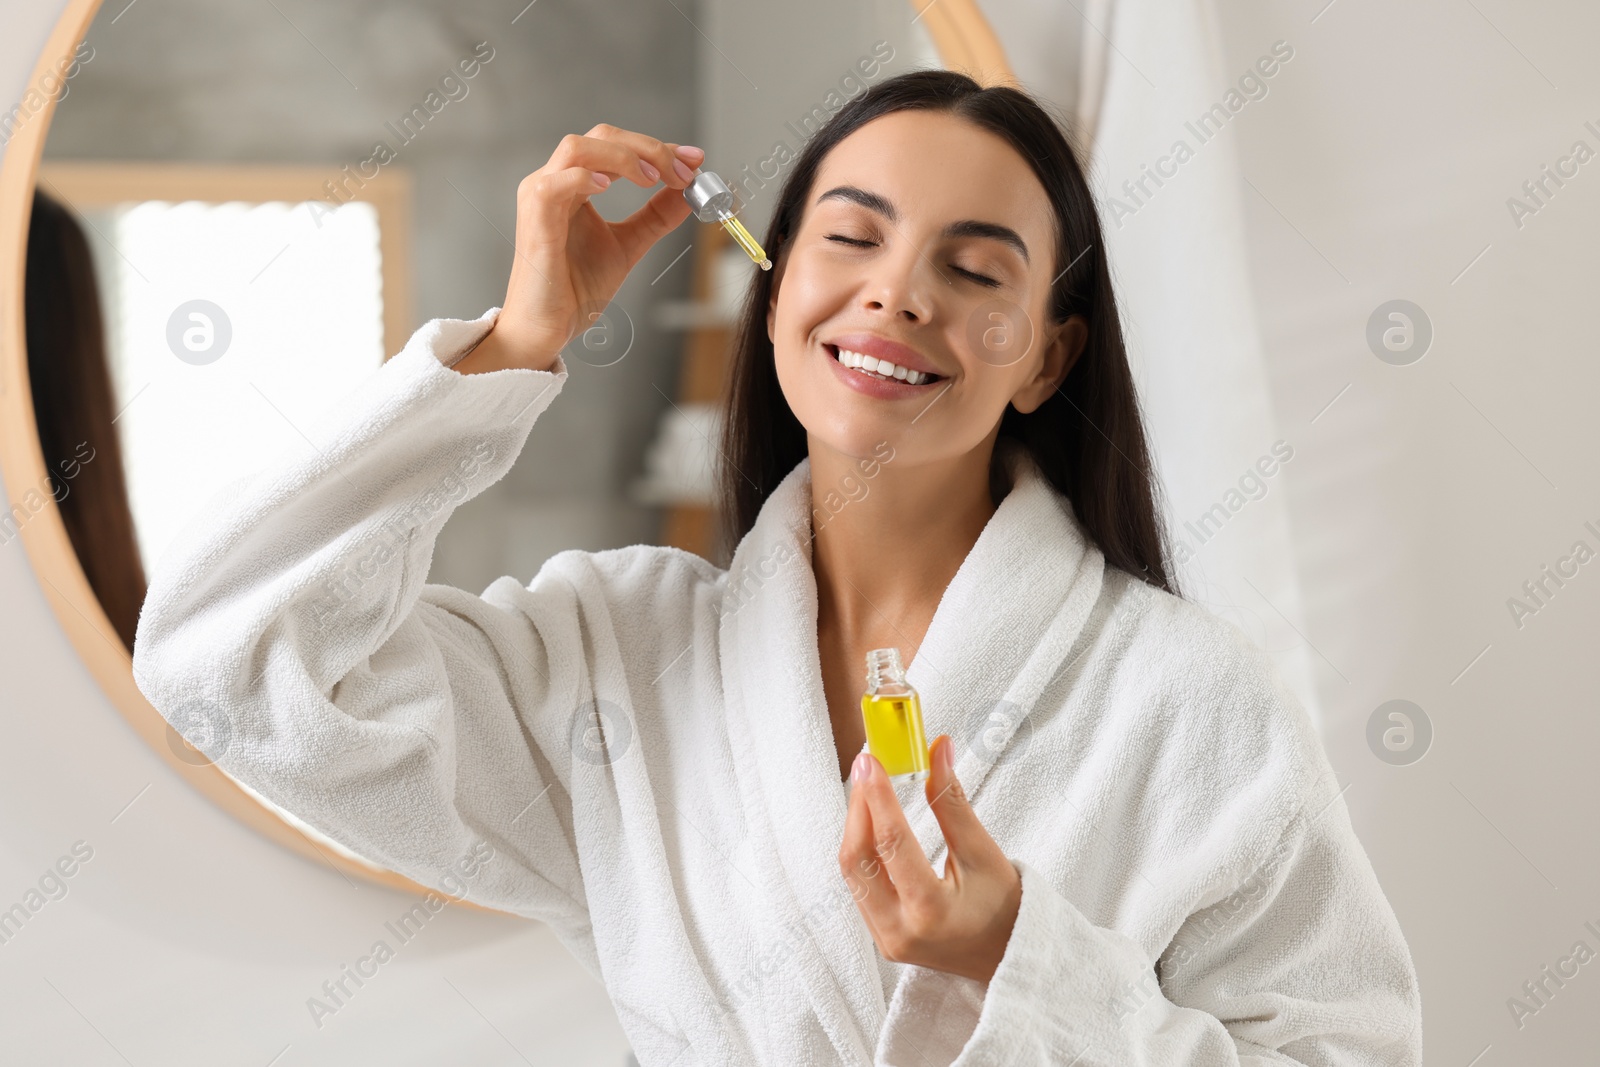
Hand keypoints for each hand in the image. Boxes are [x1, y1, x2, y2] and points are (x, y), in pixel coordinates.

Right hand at [456, 125, 700, 373]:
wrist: (547, 328)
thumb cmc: (575, 289)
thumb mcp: (628, 245)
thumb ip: (656, 217)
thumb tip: (689, 193)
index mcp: (575, 184)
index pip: (617, 146)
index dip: (658, 147)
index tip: (695, 159)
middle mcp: (555, 182)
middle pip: (601, 136)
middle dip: (648, 148)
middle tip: (683, 173)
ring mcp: (540, 197)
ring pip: (577, 148)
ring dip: (622, 156)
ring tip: (654, 178)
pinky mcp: (534, 220)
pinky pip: (554, 184)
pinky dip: (584, 178)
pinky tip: (609, 188)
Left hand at [838, 734, 1022, 983]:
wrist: (1008, 959)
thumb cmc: (1004, 909)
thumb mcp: (983, 853)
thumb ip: (952, 802)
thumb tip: (938, 749)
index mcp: (930, 911)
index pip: (891, 843)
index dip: (878, 796)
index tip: (871, 760)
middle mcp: (899, 930)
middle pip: (857, 858)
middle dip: (858, 807)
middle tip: (866, 766)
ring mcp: (885, 939)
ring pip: (851, 872)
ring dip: (855, 826)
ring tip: (868, 787)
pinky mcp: (880, 938)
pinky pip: (858, 886)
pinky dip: (861, 850)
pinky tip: (870, 822)